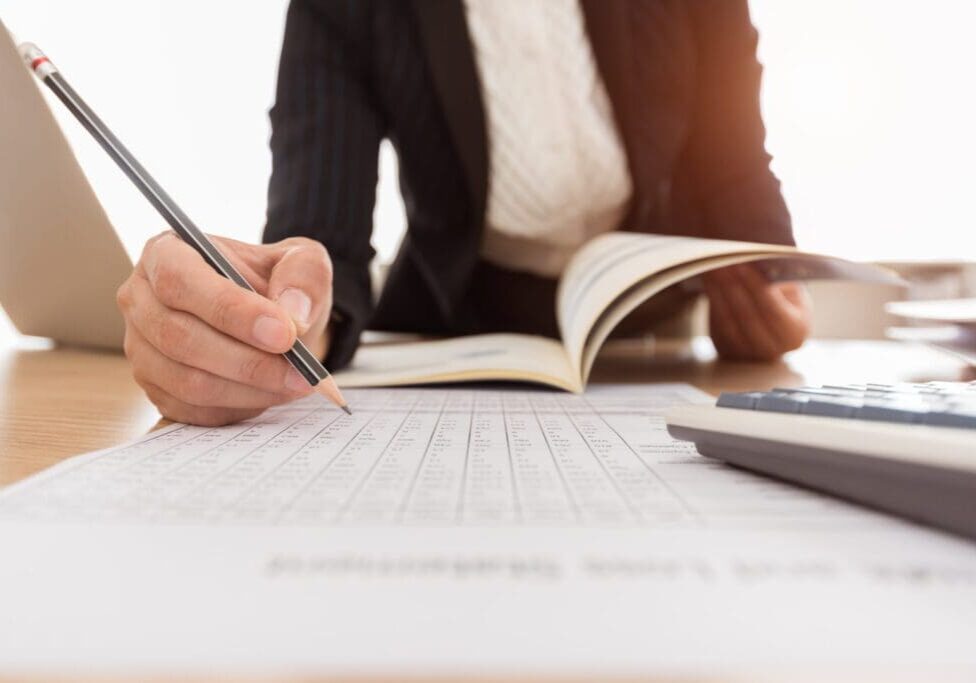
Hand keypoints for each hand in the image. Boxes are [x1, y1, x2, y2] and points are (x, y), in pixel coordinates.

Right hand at [117, 232, 333, 425]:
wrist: (272, 318)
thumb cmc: (277, 282)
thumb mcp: (302, 261)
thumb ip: (303, 276)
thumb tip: (292, 313)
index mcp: (166, 253)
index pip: (180, 281)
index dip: (230, 310)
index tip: (284, 334)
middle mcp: (141, 300)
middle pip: (180, 338)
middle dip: (248, 361)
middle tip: (302, 372)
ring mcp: (142, 349)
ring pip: (188, 381)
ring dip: (249, 389)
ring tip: (295, 383)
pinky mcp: (157, 389)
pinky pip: (194, 409)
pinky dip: (239, 407)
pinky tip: (273, 393)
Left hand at [703, 264, 811, 361]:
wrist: (770, 317)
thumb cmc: (783, 296)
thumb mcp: (789, 286)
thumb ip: (776, 278)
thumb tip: (754, 262)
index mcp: (794, 333)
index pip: (773, 309)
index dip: (756, 287)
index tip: (741, 265)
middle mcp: (773, 349)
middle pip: (748, 317)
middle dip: (732, 287)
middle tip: (720, 262)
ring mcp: (748, 354)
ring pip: (729, 323)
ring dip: (718, 293)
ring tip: (711, 269)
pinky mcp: (727, 351)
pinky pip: (717, 327)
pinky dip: (712, 304)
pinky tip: (708, 283)